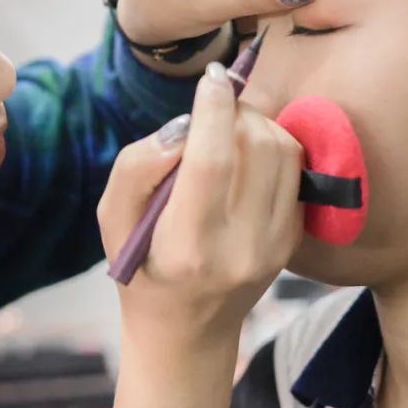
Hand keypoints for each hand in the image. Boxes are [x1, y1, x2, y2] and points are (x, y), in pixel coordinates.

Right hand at [98, 64, 304, 407]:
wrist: (188, 329)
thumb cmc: (140, 266)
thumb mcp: (113, 220)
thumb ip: (137, 168)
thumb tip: (180, 129)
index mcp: (188, 245)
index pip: (212, 161)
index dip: (215, 110)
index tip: (211, 77)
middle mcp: (240, 248)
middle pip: (257, 147)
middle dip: (237, 110)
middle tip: (214, 107)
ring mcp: (274, 246)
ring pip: (284, 152)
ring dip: (258, 124)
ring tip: (229, 129)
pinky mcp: (292, 239)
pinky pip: (294, 171)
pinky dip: (272, 148)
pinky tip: (245, 156)